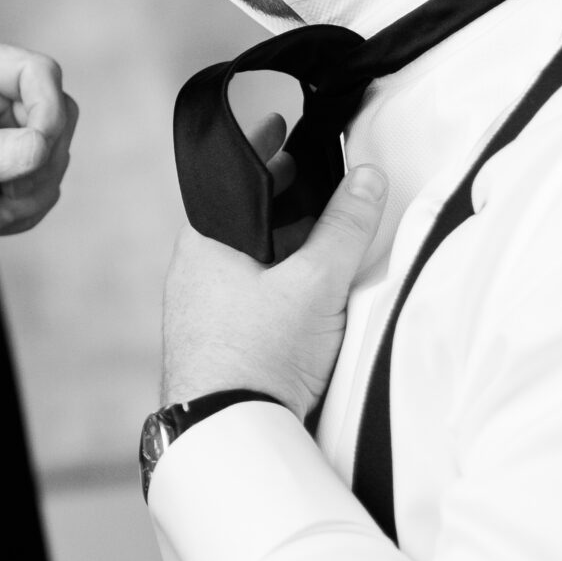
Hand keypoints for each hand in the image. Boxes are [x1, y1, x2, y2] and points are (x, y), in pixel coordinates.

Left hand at [0, 35, 78, 250]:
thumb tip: (39, 147)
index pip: (37, 71)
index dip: (48, 111)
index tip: (37, 153)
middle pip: (59, 113)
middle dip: (40, 161)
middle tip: (9, 193)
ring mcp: (7, 126)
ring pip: (58, 151)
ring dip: (34, 192)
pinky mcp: (14, 161)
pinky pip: (50, 181)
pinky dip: (29, 208)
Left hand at [160, 161, 387, 414]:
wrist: (229, 435)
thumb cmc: (258, 355)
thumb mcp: (315, 283)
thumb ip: (345, 227)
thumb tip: (369, 176)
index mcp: (202, 243)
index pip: (236, 180)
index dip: (265, 151)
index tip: (282, 126)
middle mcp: (193, 273)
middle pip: (245, 221)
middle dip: (284, 201)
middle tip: (317, 179)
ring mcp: (200, 313)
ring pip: (248, 262)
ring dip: (284, 249)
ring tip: (324, 234)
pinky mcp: (216, 346)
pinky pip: (248, 299)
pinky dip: (278, 287)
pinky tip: (309, 297)